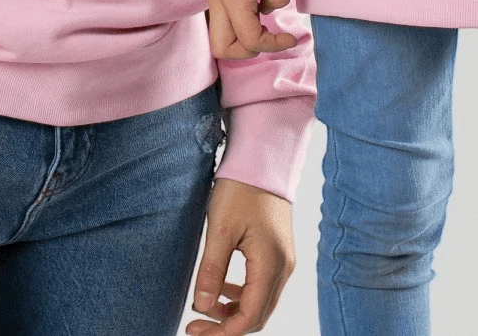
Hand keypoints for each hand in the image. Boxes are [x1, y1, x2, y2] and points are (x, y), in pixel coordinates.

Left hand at [187, 176, 294, 333]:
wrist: (263, 158)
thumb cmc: (242, 188)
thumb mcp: (220, 229)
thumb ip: (212, 270)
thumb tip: (201, 306)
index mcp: (271, 265)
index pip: (249, 317)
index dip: (221, 332)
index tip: (193, 329)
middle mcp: (283, 267)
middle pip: (257, 316)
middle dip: (225, 327)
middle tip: (194, 325)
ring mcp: (283, 260)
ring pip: (259, 302)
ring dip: (233, 312)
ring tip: (204, 307)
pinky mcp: (277, 252)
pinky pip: (261, 286)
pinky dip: (241, 295)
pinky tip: (222, 288)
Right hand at [207, 0, 298, 58]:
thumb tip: (267, 11)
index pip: (249, 41)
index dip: (273, 45)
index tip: (292, 37)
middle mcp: (218, 3)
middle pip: (222, 49)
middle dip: (247, 51)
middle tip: (268, 37)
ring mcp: (214, 0)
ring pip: (220, 40)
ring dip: (242, 42)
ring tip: (265, 28)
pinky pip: (224, 25)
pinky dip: (239, 31)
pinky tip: (258, 17)